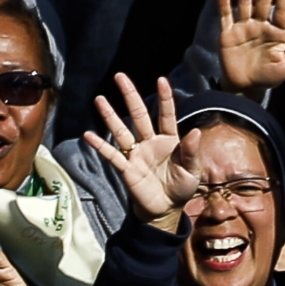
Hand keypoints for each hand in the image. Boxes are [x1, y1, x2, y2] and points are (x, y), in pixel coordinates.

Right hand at [84, 75, 201, 229]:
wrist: (166, 209)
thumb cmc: (181, 187)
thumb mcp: (192, 171)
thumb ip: (191, 152)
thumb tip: (196, 132)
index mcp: (169, 140)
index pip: (166, 115)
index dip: (164, 98)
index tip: (161, 79)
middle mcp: (150, 142)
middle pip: (138, 115)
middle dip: (130, 95)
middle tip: (119, 76)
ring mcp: (136, 154)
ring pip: (121, 130)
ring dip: (110, 116)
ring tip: (99, 99)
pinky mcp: (127, 169)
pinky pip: (112, 155)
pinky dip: (100, 146)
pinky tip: (88, 135)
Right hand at [218, 0, 284, 96]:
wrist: (245, 88)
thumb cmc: (269, 77)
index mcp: (278, 32)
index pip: (282, 10)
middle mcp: (261, 25)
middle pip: (264, 2)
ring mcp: (244, 28)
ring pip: (245, 3)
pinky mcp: (228, 34)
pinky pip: (226, 16)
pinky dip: (224, 5)